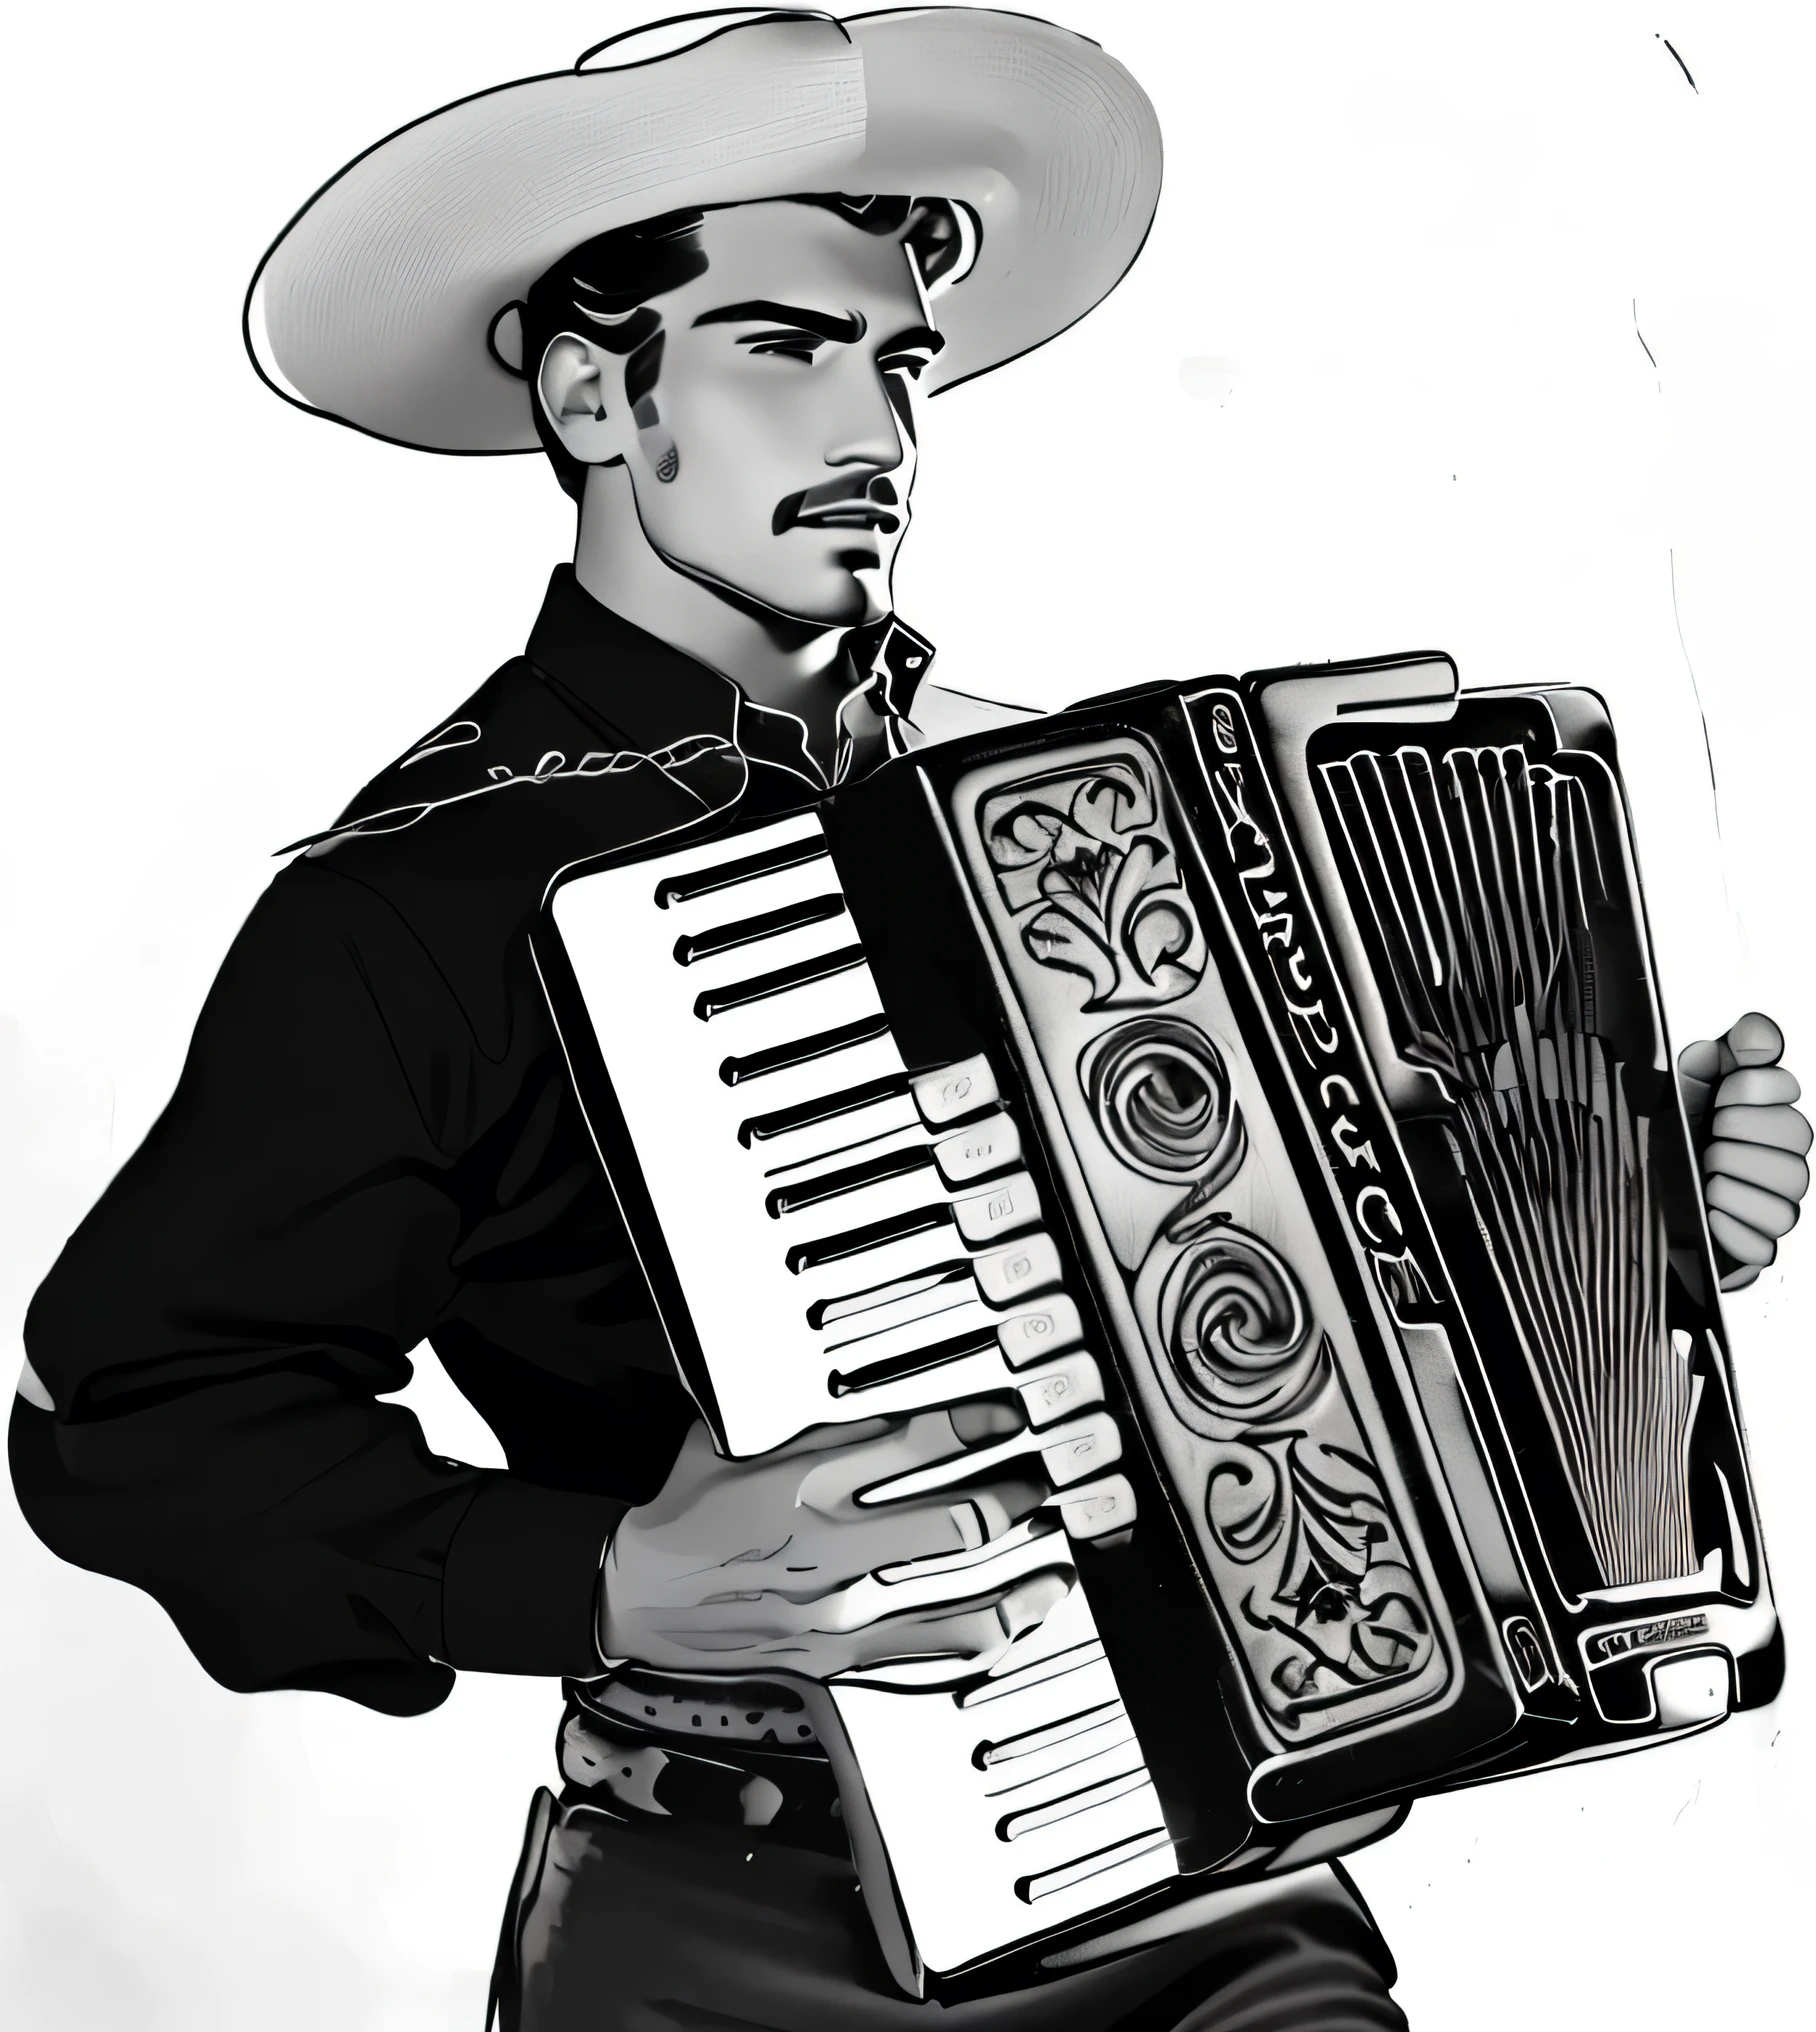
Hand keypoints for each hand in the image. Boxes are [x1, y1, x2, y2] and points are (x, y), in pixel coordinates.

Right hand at [598, 1409, 1072, 1683]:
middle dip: (1016, 1495)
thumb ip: (817, 1422)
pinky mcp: (838, 1660)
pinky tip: (1021, 1616)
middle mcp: (829, 1549)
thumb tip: (892, 1398)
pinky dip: (991, 1634)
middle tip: (1042, 1479)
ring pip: (962, 1601)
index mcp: (804, 1480)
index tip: (1011, 1414)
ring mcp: (838, 1614)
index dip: (980, 1422)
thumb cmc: (686, 1507)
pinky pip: (934, 1654)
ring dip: (1024, 1574)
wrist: (633, 1595)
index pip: (917, 1443)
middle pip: (958, 1522)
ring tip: (1058, 1553)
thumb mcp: (740, 1437)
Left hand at [1679, 1012, 1811, 1289]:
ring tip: (1709, 1175)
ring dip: (1738, 1176)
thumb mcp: (1677, 1095)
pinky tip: (1712, 1212)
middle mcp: (1779, 1154)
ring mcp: (1774, 1199)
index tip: (1723, 1096)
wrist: (1646, 1200)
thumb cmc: (1672, 1144)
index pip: (1785, 1085)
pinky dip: (1734, 1224)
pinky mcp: (1758, 1242)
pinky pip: (1766, 1240)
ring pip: (1789, 1185)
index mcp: (1762, 1112)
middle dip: (1742, 1130)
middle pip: (1795, 1133)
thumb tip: (1755, 1032)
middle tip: (1711, 1136)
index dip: (1753, 1087)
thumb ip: (1712, 1058)